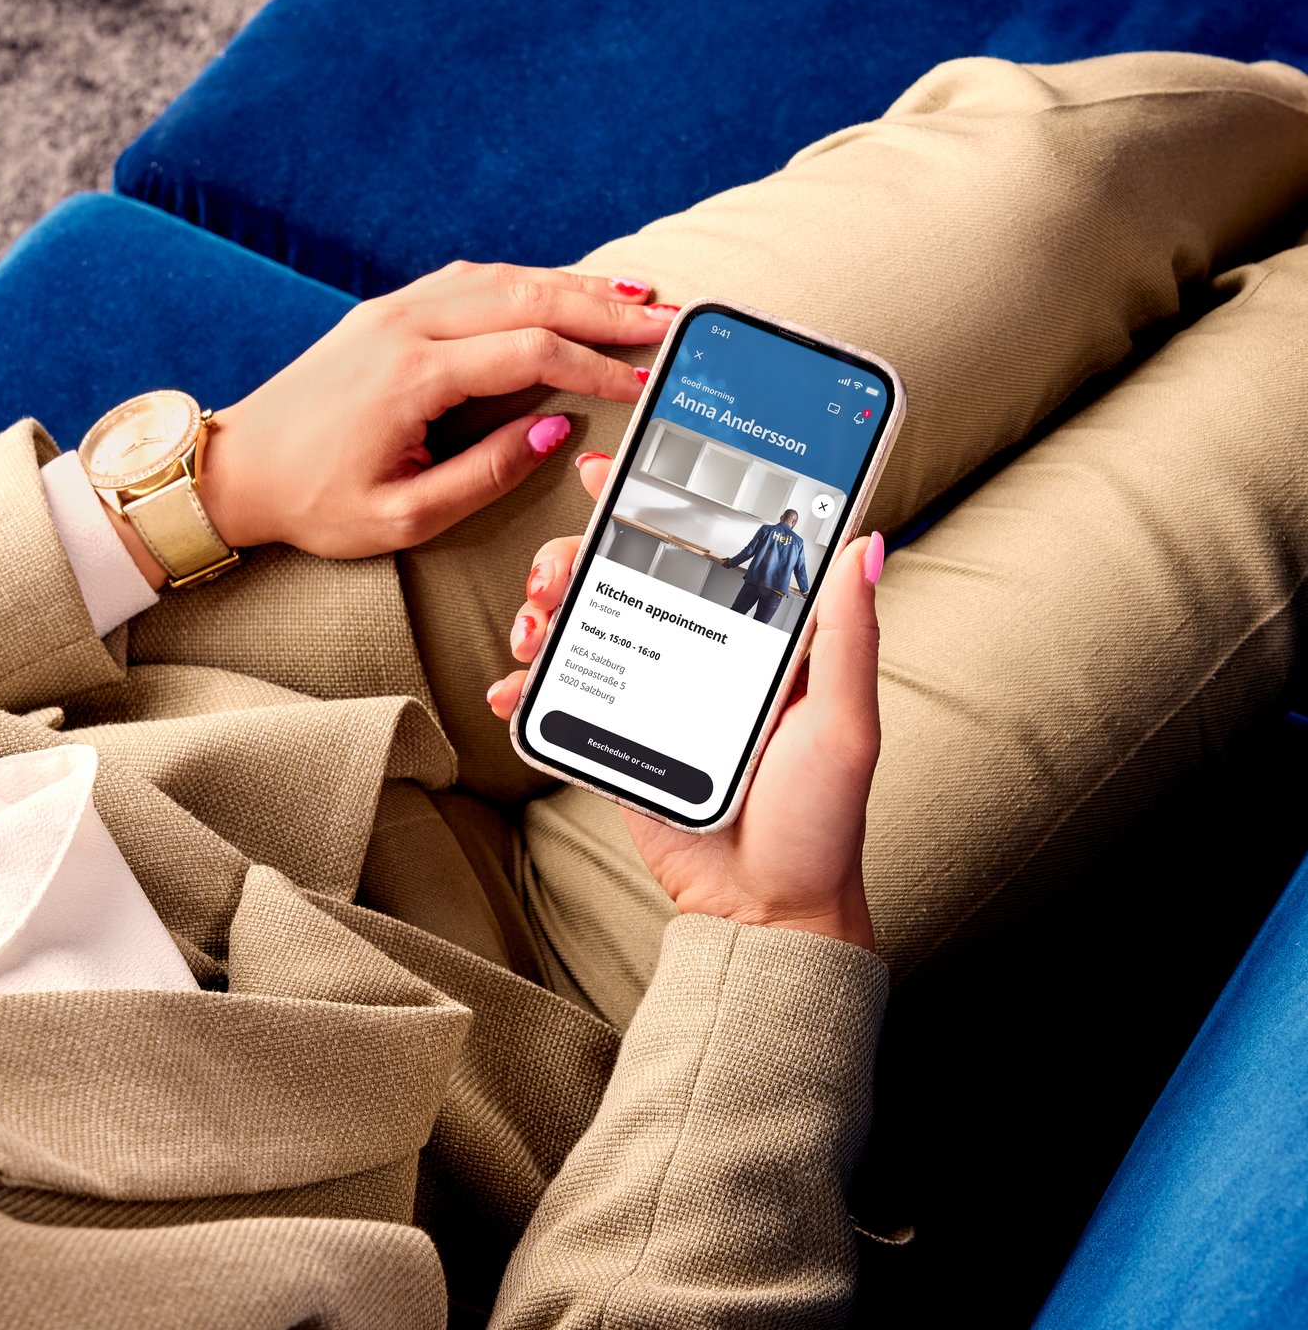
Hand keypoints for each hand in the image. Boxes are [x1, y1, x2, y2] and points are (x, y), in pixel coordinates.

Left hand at [189, 263, 675, 559]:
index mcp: (413, 375)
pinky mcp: (384, 311)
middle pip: (527, 297)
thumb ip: (488, 473)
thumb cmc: (314, 502)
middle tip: (669, 318)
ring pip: (502, 278)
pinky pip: (469, 280)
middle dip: (605, 310)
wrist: (236, 468)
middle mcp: (405, 325)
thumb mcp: (405, 516)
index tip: (645, 381)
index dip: (597, 365)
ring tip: (633, 299)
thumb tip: (555, 428)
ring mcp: (392, 309)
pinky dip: (525, 281)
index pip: (532, 353)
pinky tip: (559, 290)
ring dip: (571, 285)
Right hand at [488, 456, 884, 949]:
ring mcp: (656, 690)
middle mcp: (703, 650)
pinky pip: (566, 693)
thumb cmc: (819, 820)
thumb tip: (865, 545)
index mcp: (757, 635)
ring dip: (546, 609)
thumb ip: (846, 638)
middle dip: (578, 555)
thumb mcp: (843, 723)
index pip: (707, 544)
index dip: (659, 498)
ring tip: (534, 625)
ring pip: (589, 622)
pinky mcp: (619, 735)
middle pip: (627, 573)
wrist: (762, 908)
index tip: (613, 470)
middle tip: (556, 571)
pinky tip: (514, 687)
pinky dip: (530, 684)